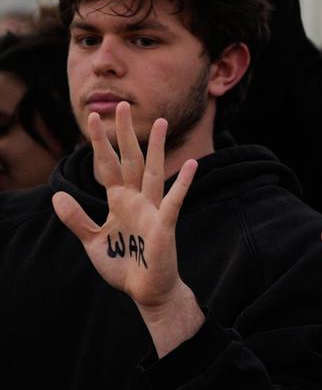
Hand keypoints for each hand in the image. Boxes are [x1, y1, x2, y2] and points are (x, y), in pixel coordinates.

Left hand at [51, 104, 200, 341]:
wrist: (145, 290)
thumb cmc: (123, 265)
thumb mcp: (92, 242)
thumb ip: (77, 219)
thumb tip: (56, 195)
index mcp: (119, 201)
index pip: (107, 166)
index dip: (100, 143)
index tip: (94, 118)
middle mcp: (137, 199)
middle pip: (130, 160)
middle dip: (125, 134)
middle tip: (120, 105)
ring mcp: (152, 209)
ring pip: (154, 172)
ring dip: (156, 147)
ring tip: (161, 122)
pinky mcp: (164, 225)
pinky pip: (174, 201)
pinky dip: (183, 183)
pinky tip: (191, 165)